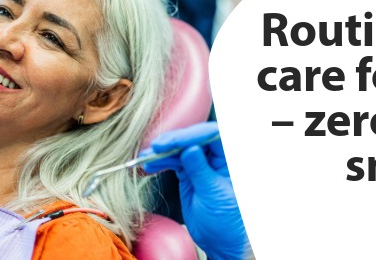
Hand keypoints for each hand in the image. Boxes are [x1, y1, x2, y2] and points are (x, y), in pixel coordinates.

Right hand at [143, 122, 249, 259]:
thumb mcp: (213, 194)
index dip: (191, 135)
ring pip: (181, 150)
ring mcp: (202, 165)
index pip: (212, 136)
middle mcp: (217, 158)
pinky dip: (161, 163)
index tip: (171, 142)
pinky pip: (174, 162)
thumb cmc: (227, 220)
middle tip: (155, 148)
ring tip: (146, 158)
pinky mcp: (189, 174)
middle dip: (173, 142)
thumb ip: (201, 170)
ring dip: (162, 153)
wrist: (221, 241)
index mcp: (230, 159)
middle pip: (194, 139)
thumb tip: (191, 148)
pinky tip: (150, 166)